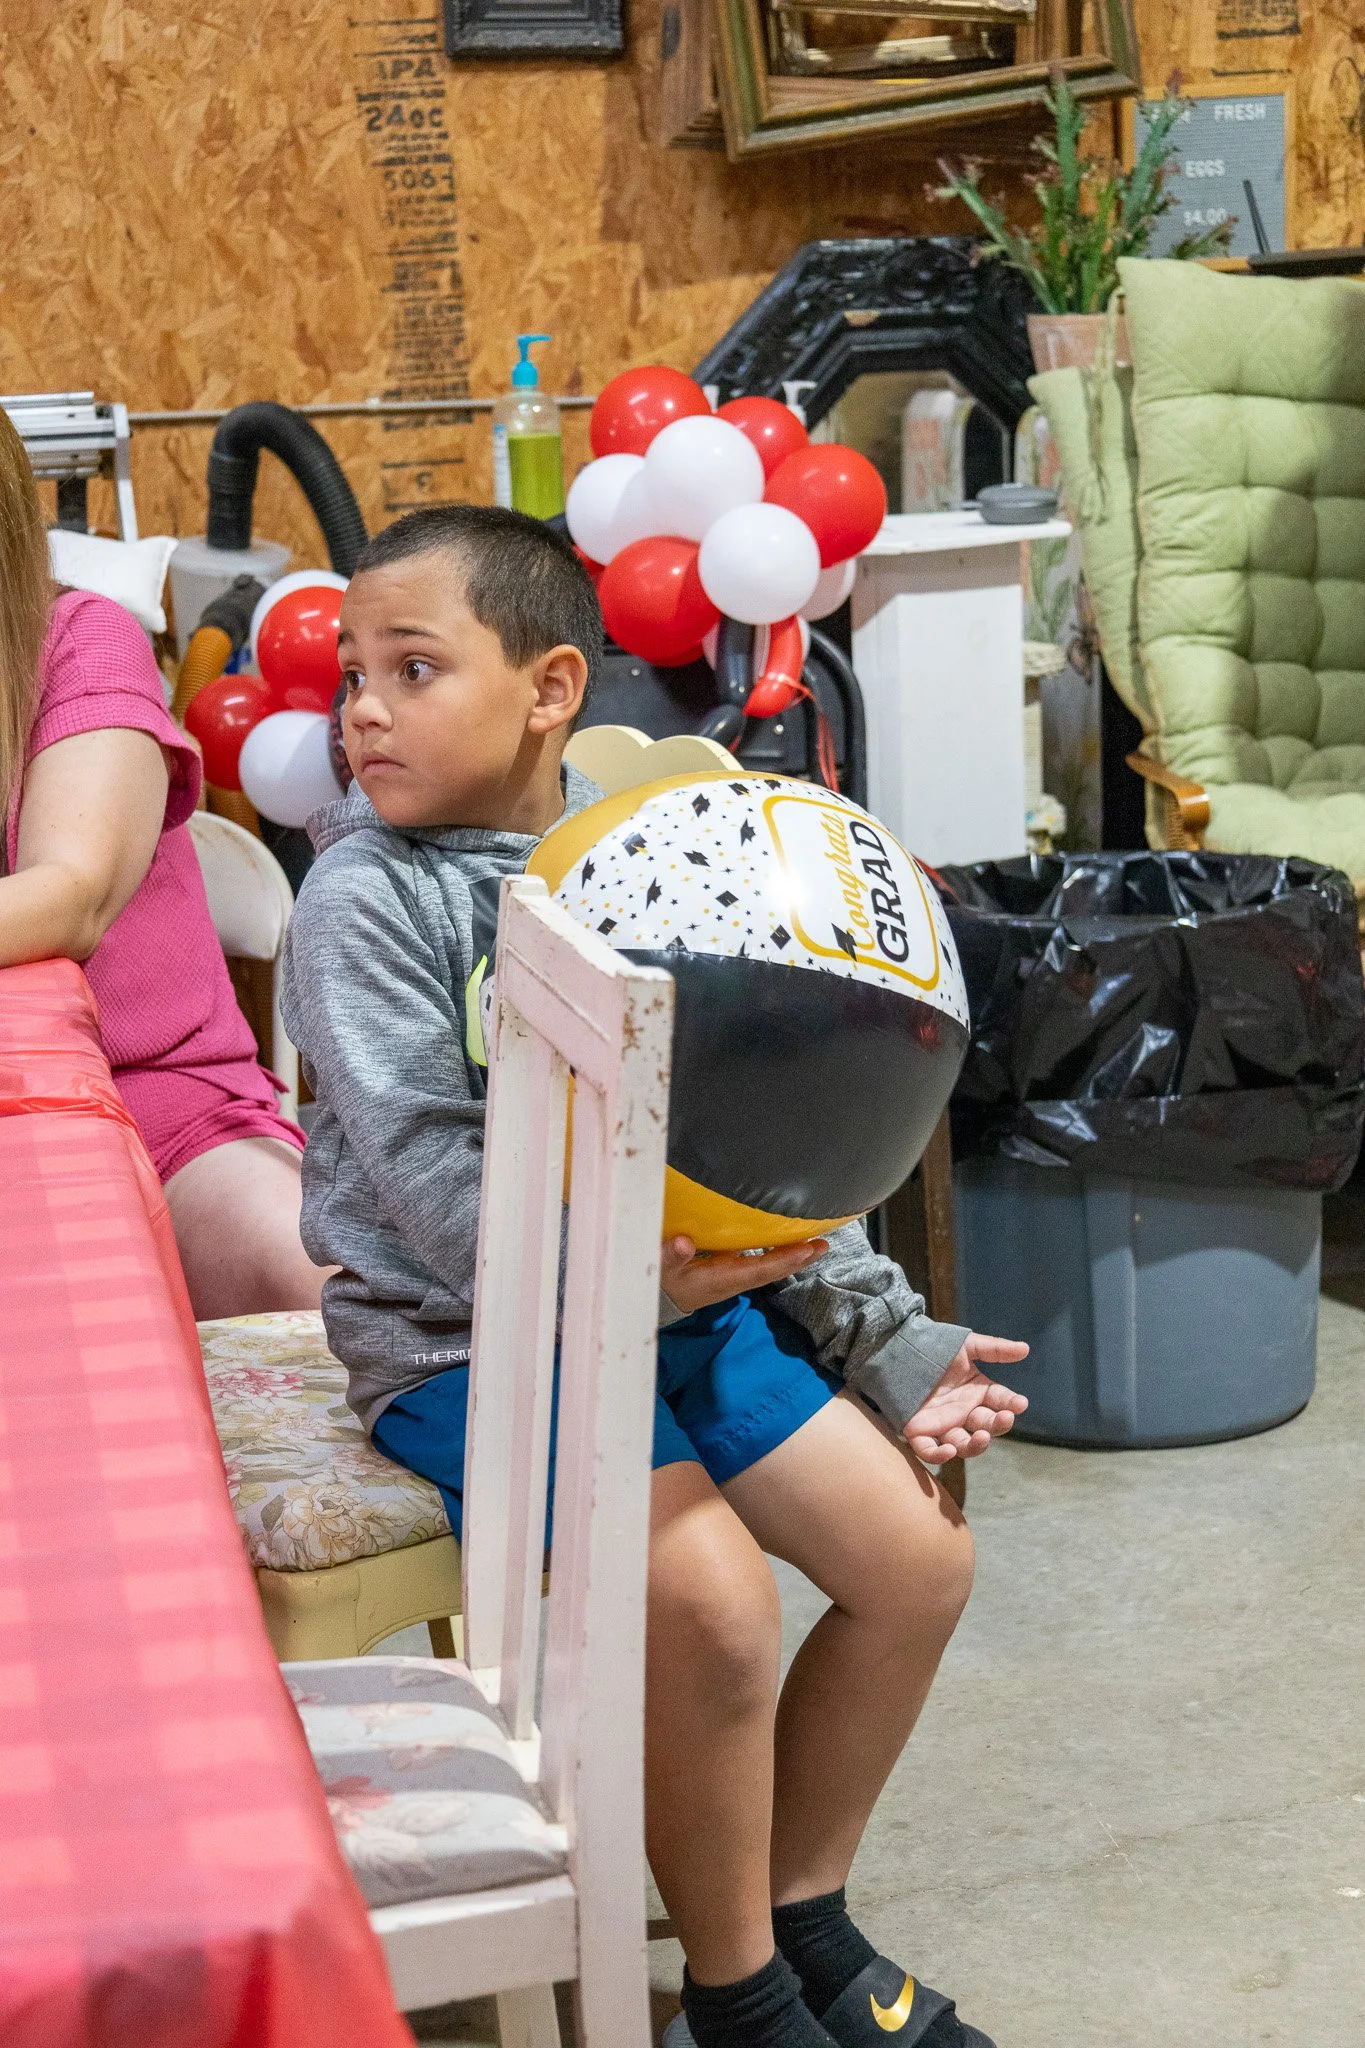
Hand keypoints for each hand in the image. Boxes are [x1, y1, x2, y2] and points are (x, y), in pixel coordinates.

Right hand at [661, 1234, 827, 1315]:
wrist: (659, 1298)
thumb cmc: (661, 1280)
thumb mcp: (661, 1267)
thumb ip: (671, 1255)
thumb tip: (684, 1242)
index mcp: (721, 1279)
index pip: (758, 1270)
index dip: (782, 1260)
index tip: (806, 1250)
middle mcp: (733, 1280)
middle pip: (772, 1271)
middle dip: (798, 1260)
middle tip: (824, 1245)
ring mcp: (734, 1278)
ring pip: (769, 1268)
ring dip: (793, 1256)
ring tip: (816, 1243)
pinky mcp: (731, 1271)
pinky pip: (761, 1263)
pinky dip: (778, 1253)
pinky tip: (790, 1243)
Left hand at [903, 1333, 1028, 1464]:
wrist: (899, 1347)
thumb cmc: (935, 1347)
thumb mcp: (966, 1346)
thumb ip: (995, 1349)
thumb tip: (1026, 1349)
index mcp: (978, 1392)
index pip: (1001, 1402)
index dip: (1011, 1404)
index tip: (1019, 1404)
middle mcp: (964, 1412)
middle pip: (987, 1427)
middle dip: (997, 1425)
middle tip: (1003, 1418)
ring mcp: (943, 1424)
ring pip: (964, 1444)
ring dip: (976, 1445)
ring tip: (981, 1436)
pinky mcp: (919, 1431)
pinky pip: (930, 1451)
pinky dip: (939, 1455)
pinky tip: (948, 1450)